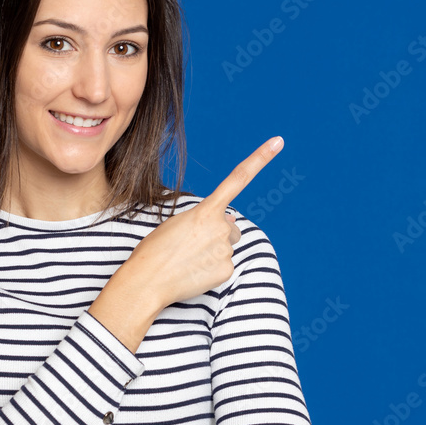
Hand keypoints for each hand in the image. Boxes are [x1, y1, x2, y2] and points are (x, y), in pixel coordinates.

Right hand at [126, 136, 283, 307]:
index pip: (238, 178)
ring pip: (226, 247)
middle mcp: (221, 227)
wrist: (147, 281)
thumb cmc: (155, 249)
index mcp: (206, 210)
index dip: (260, 159)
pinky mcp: (226, 271)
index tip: (278, 142)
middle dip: (216, 234)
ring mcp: (226, 250)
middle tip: (190, 245)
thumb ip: (207, 216)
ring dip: (212, 251)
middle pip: (229, 227)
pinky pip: (224, 266)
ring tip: (188, 259)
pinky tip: (193, 272)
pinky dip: (211, 269)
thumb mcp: (177, 223)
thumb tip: (232, 221)